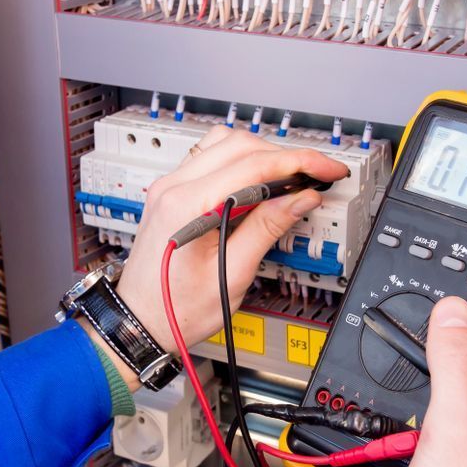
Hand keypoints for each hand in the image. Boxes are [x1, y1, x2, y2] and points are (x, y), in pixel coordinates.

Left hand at [104, 126, 346, 385]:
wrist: (139, 321)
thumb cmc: (176, 310)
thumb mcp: (233, 274)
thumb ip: (267, 229)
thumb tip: (300, 199)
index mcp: (187, 206)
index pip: (253, 164)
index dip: (298, 162)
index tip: (327, 169)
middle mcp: (173, 188)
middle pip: (240, 145)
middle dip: (285, 155)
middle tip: (316, 175)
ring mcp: (169, 187)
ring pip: (224, 144)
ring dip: (262, 154)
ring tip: (291, 179)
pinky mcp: (171, 193)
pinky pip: (210, 159)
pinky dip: (240, 162)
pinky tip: (259, 182)